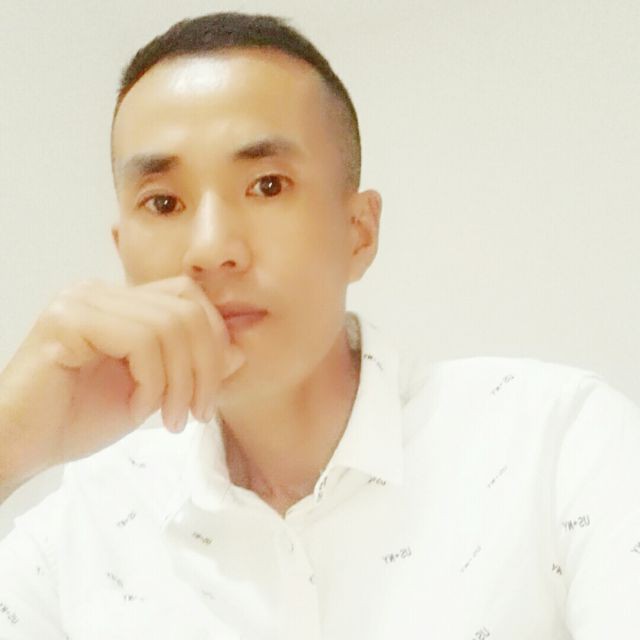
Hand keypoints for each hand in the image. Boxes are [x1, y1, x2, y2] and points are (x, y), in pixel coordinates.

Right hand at [0, 275, 244, 486]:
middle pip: (186, 309)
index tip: (211, 388)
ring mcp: (82, 301)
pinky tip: (140, 409)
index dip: (214, 337)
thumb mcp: (153, 393)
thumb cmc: (79, 419)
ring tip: (172, 419)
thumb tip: (240, 351)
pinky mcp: (67, 320)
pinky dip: (153, 382)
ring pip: (169, 326)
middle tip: (198, 412)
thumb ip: (192, 368)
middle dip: (205, 366)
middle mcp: (101, 291)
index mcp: (121, 302)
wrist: (22, 447)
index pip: (189, 296)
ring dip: (180, 382)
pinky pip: (139, 342)